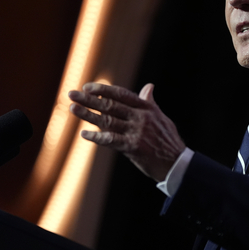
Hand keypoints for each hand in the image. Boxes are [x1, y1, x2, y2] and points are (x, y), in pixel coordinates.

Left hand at [68, 82, 185, 181]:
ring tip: (73, 108)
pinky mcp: (133, 147)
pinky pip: (111, 140)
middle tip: (71, 94)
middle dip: (89, 99)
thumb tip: (149, 87)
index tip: (87, 86)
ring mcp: (137, 132)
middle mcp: (141, 117)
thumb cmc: (167, 139)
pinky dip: (97, 137)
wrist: (176, 162)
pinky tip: (84, 134)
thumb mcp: (160, 117)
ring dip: (88, 115)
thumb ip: (149, 102)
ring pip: (107, 121)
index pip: (121, 94)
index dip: (103, 89)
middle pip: (110, 105)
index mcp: (146, 108)